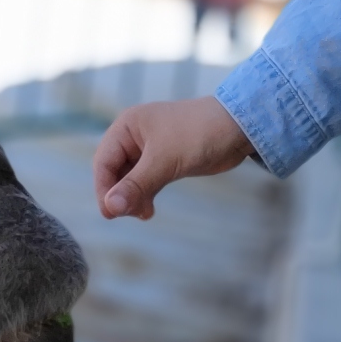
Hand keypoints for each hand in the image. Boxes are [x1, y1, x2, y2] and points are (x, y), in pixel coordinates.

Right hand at [93, 97, 254, 219]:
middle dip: (119, 195)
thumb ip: (136, 185)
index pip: (103, 162)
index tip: (110, 213)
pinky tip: (148, 210)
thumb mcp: (164, 161)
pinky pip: (145, 182)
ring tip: (143, 214)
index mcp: (127, 127)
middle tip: (131, 214)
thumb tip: (110, 208)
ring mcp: (149, 149)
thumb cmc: (199, 135)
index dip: (103, 189)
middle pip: (114, 172)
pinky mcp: (165, 161)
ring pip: (129, 180)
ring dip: (132, 198)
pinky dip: (144, 196)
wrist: (237, 128)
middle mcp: (134, 136)